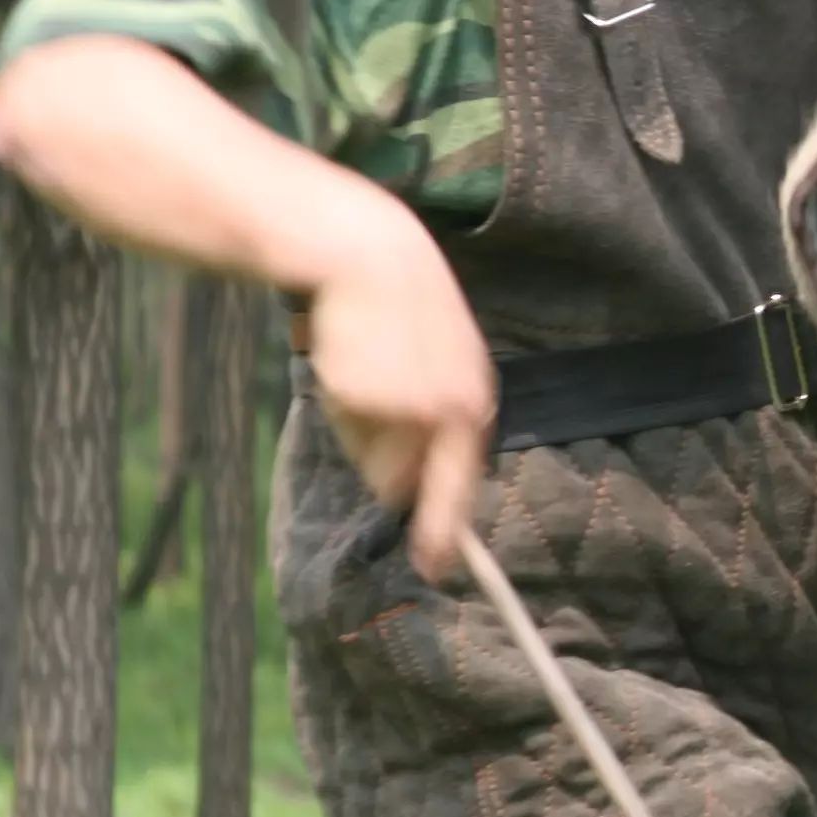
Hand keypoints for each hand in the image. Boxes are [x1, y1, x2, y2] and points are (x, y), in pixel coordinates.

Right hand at [300, 203, 495, 580]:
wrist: (365, 253)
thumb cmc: (389, 310)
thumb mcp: (428, 363)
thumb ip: (427, 421)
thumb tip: (403, 490)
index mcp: (474, 397)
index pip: (467, 473)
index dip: (453, 522)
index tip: (443, 563)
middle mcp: (454, 408)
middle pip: (431, 487)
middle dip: (427, 522)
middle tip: (430, 561)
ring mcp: (412, 404)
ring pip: (380, 465)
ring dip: (364, 445)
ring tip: (360, 384)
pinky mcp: (369, 397)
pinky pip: (349, 435)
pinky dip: (341, 416)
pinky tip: (346, 369)